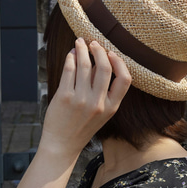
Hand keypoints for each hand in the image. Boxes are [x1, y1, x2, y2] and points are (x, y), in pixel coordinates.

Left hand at [41, 38, 131, 156]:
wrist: (62, 144)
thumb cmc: (81, 127)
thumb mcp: (102, 114)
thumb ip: (105, 92)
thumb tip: (103, 62)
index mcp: (111, 107)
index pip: (125, 79)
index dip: (119, 62)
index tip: (111, 53)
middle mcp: (98, 103)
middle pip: (105, 67)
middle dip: (99, 50)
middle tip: (93, 43)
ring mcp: (81, 100)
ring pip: (85, 65)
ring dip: (82, 49)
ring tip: (79, 43)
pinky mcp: (64, 97)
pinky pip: (69, 70)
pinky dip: (70, 58)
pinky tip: (71, 54)